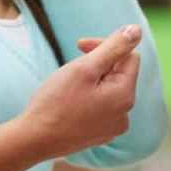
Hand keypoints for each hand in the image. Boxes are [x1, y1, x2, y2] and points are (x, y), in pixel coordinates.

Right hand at [0, 25, 142, 170]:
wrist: (34, 139)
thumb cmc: (56, 102)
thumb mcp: (85, 67)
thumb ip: (114, 47)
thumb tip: (136, 30)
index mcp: (125, 96)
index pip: (129, 57)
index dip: (106, 46)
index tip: (80, 46)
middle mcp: (124, 115)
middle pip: (119, 75)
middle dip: (97, 64)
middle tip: (70, 67)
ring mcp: (112, 128)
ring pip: (108, 91)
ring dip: (91, 81)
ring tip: (68, 87)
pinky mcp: (99, 135)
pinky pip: (100, 108)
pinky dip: (87, 98)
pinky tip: (68, 103)